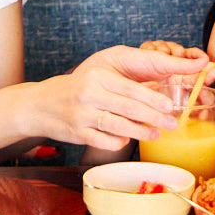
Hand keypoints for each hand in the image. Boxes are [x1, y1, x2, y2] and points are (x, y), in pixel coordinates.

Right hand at [28, 45, 212, 149]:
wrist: (42, 103)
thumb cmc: (78, 87)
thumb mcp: (98, 72)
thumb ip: (124, 79)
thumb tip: (160, 86)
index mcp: (97, 76)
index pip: (130, 88)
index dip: (152, 98)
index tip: (169, 106)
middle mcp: (88, 94)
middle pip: (127, 108)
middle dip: (153, 117)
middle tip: (172, 123)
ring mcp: (82, 115)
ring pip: (118, 126)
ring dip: (141, 132)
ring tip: (156, 134)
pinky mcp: (77, 133)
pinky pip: (104, 141)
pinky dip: (119, 141)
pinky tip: (127, 139)